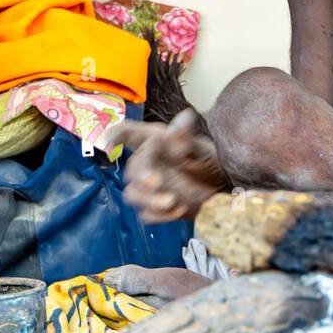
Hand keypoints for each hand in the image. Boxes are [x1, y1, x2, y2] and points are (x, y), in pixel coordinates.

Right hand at [112, 108, 229, 221]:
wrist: (223, 190)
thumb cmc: (210, 161)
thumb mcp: (203, 148)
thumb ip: (188, 138)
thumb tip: (185, 118)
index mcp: (155, 141)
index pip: (128, 133)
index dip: (114, 136)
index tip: (109, 145)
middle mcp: (147, 162)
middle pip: (131, 169)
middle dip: (142, 176)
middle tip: (156, 182)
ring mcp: (148, 187)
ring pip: (133, 194)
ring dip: (148, 199)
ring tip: (172, 200)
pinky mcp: (155, 208)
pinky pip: (147, 214)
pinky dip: (161, 215)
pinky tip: (180, 210)